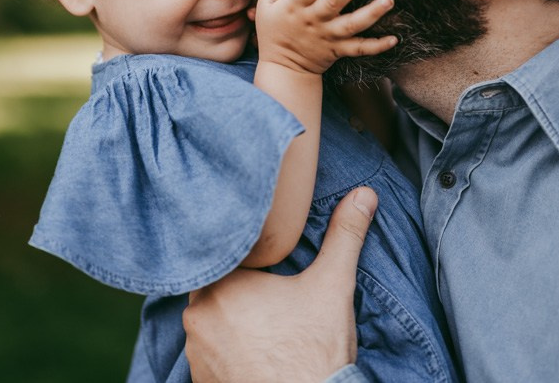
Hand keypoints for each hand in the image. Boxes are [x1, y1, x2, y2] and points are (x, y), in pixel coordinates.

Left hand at [182, 187, 377, 381]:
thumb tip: (364, 195)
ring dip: (229, 317)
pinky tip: (254, 348)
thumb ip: (345, 235)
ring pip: (209, 318)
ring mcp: (195, 351)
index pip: (222, 252)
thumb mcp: (333, 286)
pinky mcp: (201, 379)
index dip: (242, 250)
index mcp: (222, 283)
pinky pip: (208, 350)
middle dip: (237, 285)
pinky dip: (226, 347)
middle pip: (213, 284)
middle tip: (268, 289)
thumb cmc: (315, 353)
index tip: (261, 254)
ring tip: (264, 322)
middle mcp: (198, 316)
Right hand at [255, 0, 396, 74]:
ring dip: (372, 13)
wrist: (283, 68)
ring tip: (388, 0)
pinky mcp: (340, 50)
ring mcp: (329, 36)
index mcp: (295, 6)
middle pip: (334, 2)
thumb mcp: (265, 6)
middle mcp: (314, 20)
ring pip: (352, 25)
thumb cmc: (274, 30)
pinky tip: (394, 38)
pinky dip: (378, 45)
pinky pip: (361, 49)